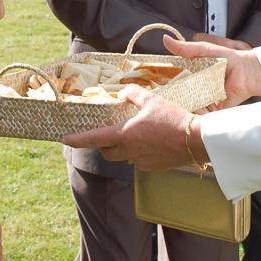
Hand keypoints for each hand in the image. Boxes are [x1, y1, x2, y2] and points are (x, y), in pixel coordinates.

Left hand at [63, 86, 199, 170]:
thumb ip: (133, 95)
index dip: (77, 139)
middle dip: (102, 145)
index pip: (94, 139)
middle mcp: (129, 151)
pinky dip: (139, 151)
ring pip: (123, 156)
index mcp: (125, 135)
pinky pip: (139, 160)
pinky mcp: (152, 167)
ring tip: (135, 134)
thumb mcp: (151, 100)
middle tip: (105, 134)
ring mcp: (140, 162)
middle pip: (106, 152)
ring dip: (122, 147)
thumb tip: (123, 93)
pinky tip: (151, 142)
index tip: (65, 139)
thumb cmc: (172, 118)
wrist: (195, 140)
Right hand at [165, 35, 260, 107]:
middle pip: (181, 91)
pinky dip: (196, 111)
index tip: (155, 79)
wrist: (248, 72)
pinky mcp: (213, 107)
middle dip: (172, 92)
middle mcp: (199, 84)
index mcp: (196, 71)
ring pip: (189, 102)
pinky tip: (188, 109)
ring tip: (171, 103)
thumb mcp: (204, 49)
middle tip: (161, 93)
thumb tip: (166, 40)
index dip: (166, 78)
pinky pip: (202, 112)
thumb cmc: (229, 58)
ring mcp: (205, 96)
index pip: (177, 76)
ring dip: (183, 102)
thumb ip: (185, 48)